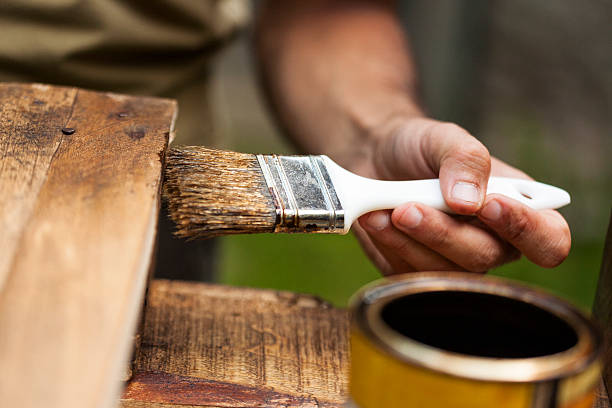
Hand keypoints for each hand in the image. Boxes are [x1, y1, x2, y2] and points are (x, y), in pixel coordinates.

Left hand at [353, 117, 570, 274]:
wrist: (373, 157)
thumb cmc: (420, 148)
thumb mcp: (444, 138)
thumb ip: (465, 159)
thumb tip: (471, 202)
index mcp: (516, 209)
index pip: (548, 239)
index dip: (526, 230)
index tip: (489, 205)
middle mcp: (491, 242)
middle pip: (484, 258)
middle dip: (444, 233)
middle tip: (408, 207)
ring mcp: (453, 261)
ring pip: (443, 272)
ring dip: (410, 240)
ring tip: (387, 208)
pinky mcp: (416, 270)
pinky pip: (408, 274)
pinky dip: (390, 245)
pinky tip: (375, 219)